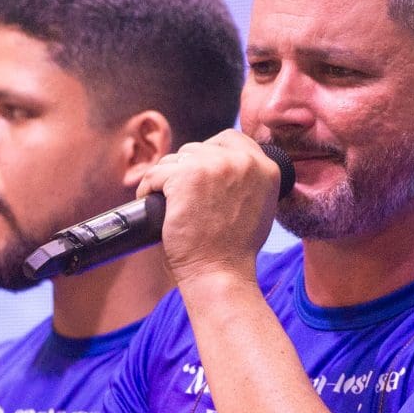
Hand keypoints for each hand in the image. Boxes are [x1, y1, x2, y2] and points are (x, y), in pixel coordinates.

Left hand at [138, 129, 276, 288]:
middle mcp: (243, 160)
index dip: (209, 153)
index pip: (230, 139)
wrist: (221, 273)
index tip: (198, 173)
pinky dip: (148, 188)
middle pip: (199, 148)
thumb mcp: (260, 205)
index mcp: (266, 166)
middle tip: (182, 196)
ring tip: (168, 201)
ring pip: (176, 159)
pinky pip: (156, 173)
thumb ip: (249, 179)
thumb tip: (225, 163)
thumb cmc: (235, 249)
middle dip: (186, 169)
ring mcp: (214, 165)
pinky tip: (150, 201)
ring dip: (167, 178)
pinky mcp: (186, 176)